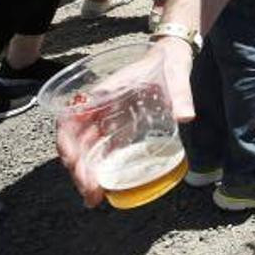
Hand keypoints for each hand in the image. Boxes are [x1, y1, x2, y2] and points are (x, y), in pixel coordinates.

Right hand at [56, 38, 194, 207]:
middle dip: (78, 167)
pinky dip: (97, 168)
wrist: (172, 57)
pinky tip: (103, 188)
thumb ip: (180, 94)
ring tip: (93, 197)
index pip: (73, 118)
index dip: (68, 141)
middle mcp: (99, 107)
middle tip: (90, 191)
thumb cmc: (168, 63)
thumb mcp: (175, 75)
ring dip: (84, 172)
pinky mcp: (116, 128)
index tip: (73, 162)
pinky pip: (100, 149)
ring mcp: (106, 118)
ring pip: (85, 148)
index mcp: (105, 92)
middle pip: (75, 140)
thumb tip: (186, 116)